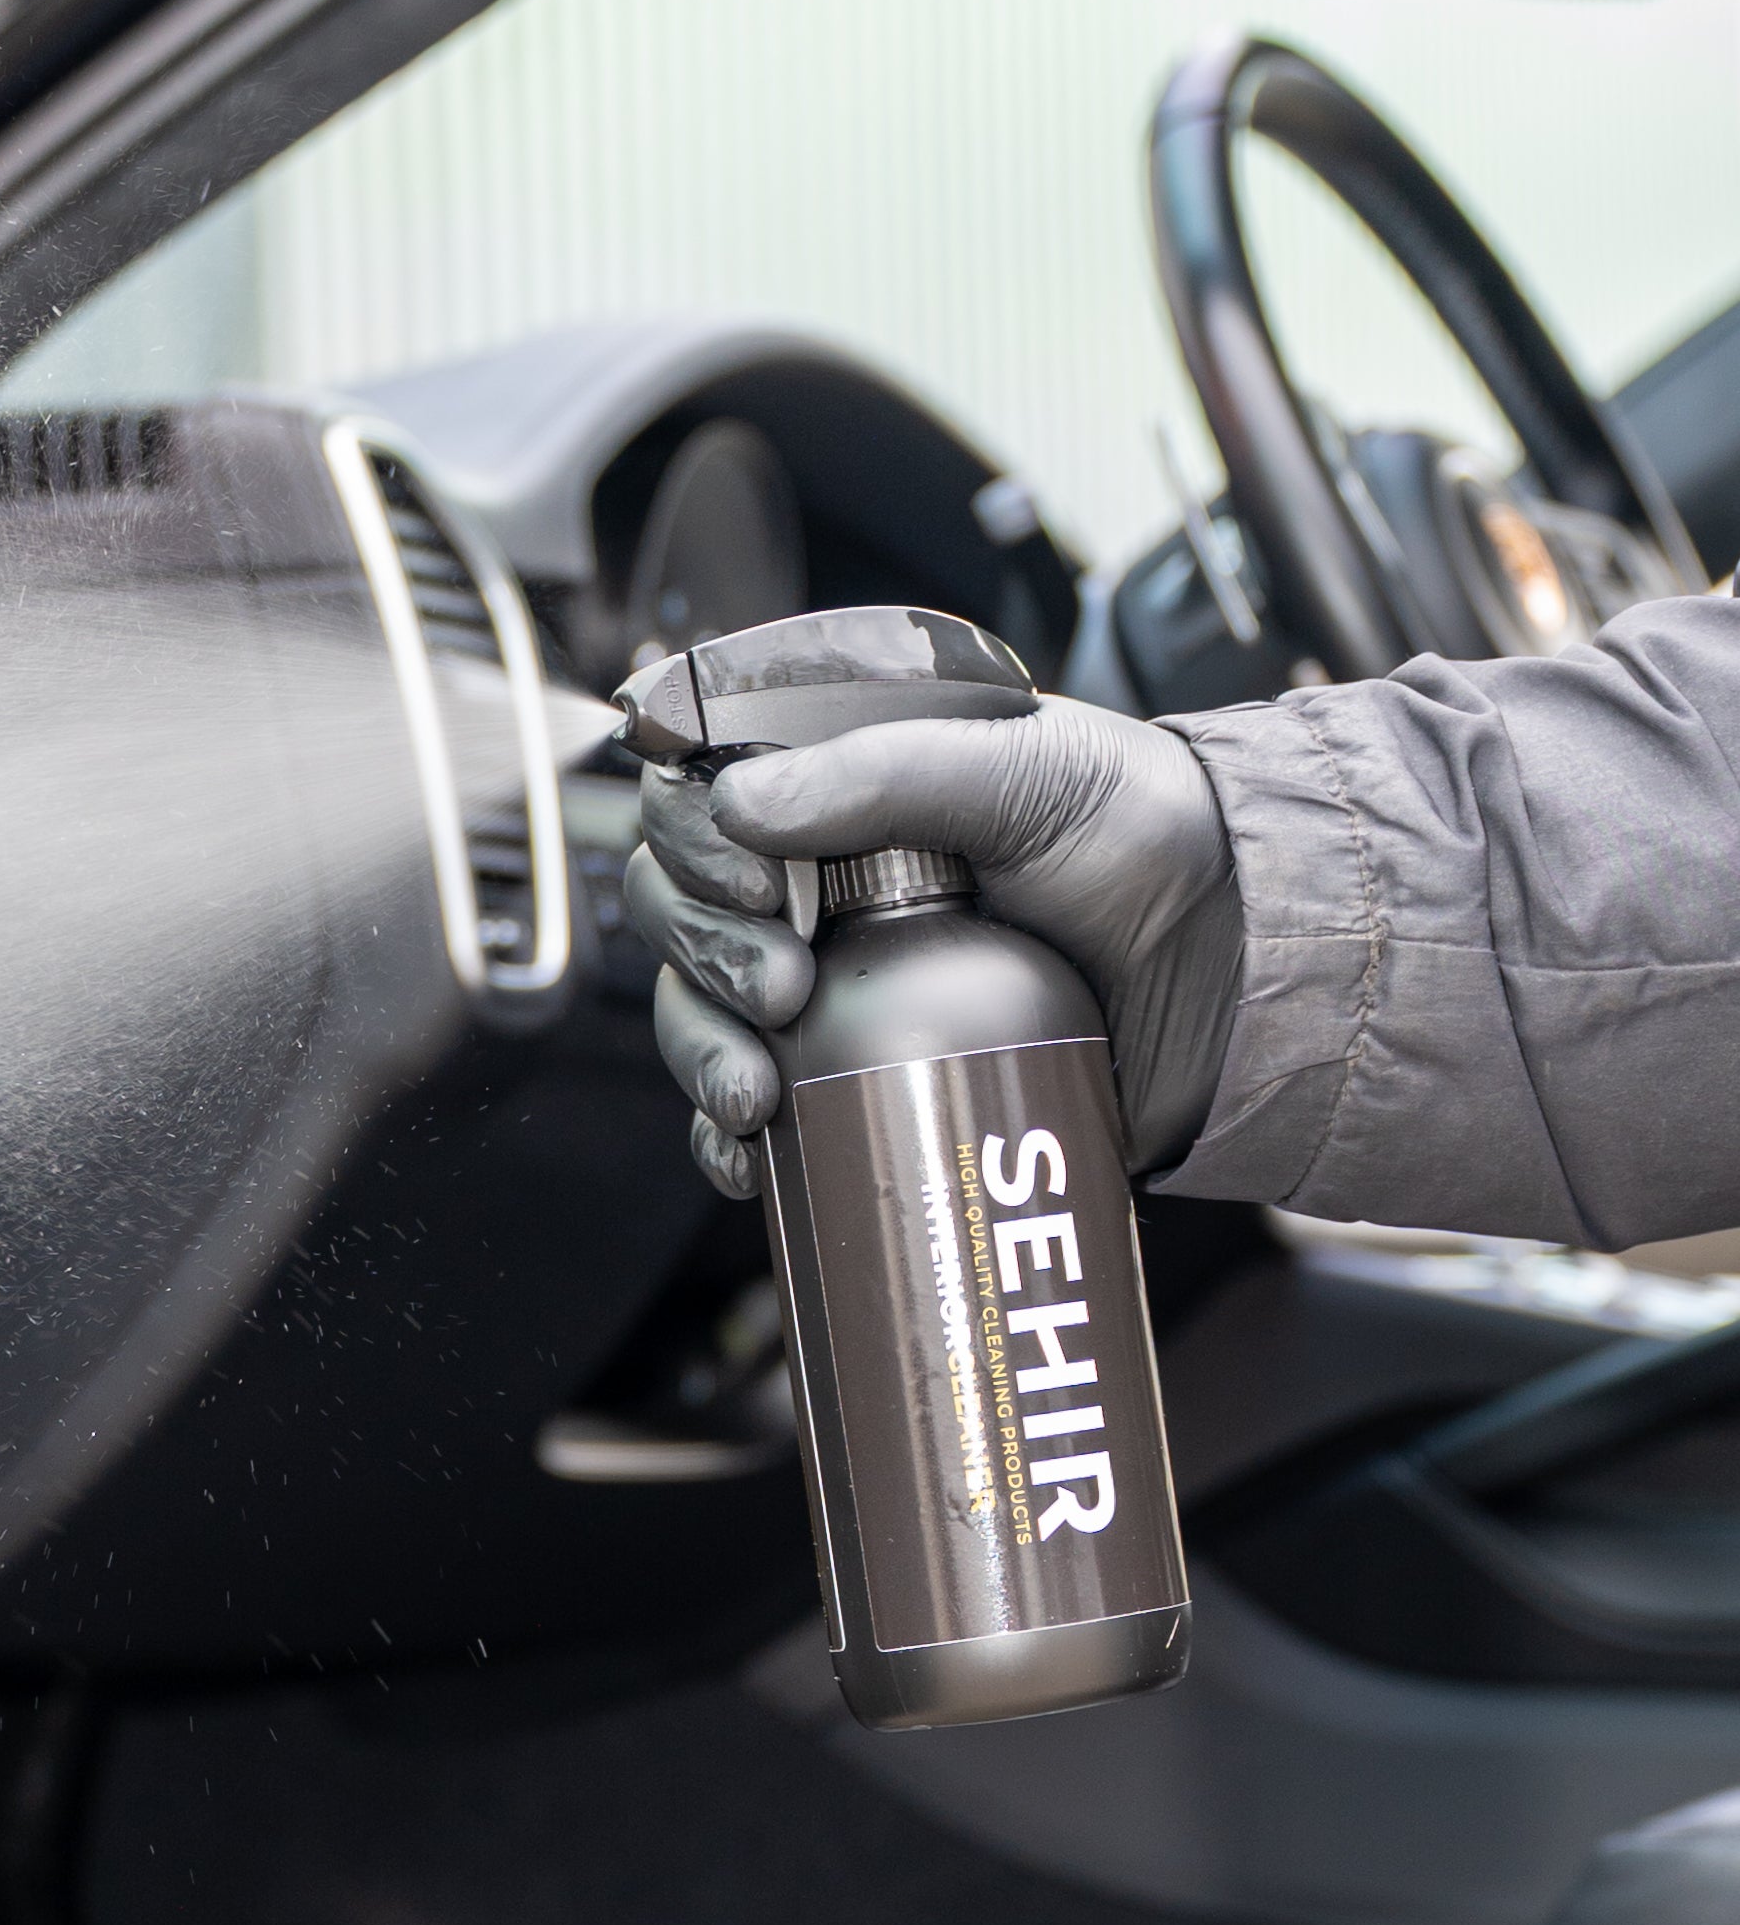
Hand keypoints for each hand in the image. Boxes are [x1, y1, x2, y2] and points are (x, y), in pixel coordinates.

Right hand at [623, 700, 1243, 1198]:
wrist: (1246, 974)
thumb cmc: (1153, 841)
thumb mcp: (1026, 773)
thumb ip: (884, 773)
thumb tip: (742, 804)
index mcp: (843, 784)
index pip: (702, 790)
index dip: (692, 835)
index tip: (752, 880)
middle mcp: (817, 881)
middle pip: (678, 906)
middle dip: (702, 951)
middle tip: (783, 981)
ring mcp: (834, 983)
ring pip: (698, 1010)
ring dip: (698, 1050)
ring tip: (760, 1086)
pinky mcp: (863, 1076)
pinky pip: (750, 1113)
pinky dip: (726, 1139)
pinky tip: (751, 1151)